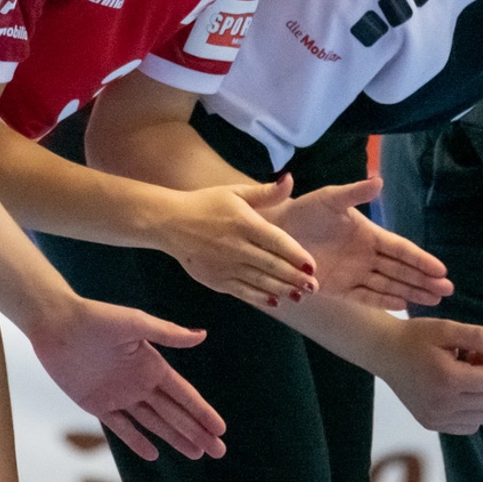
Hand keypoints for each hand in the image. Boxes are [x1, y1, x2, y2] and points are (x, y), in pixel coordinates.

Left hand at [25, 300, 225, 461]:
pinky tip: (154, 454)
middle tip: (218, 451)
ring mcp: (119, 395)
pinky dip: (137, 441)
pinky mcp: (96, 404)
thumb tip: (202, 336)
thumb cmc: (95, 318)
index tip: (221, 429)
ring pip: (153, 423)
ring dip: (175, 438)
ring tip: (196, 454)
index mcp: (152, 365)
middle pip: (174, 413)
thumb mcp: (134, 323)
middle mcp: (139, 382)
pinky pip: (121, 427)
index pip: (184, 394)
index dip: (202, 412)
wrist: (56, 324)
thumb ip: (167, 333)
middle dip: (196, 432)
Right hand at [152, 180, 319, 308]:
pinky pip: (242, 291)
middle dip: (293, 278)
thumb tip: (290, 179)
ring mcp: (224, 265)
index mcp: (243, 222)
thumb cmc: (207, 204)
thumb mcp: (235, 192)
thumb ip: (265, 192)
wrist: (170, 222)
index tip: (312, 266)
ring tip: (300, 297)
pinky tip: (275, 302)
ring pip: (259, 281)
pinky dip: (259, 298)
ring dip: (281, 290)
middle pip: (270, 264)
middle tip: (312, 287)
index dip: (295, 254)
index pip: (275, 241)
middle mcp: (235, 246)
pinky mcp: (216, 279)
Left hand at [255, 177, 452, 309]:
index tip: (441, 269)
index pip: (400, 249)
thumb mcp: (330, 198)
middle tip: (447, 289)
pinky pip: (365, 296)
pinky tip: (402, 305)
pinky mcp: (339, 288)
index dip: (420, 259)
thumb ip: (354, 192)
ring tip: (435, 299)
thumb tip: (379, 180)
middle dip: (424, 280)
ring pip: (388, 285)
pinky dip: (383, 301)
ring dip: (411, 292)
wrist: (277, 230)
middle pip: (401, 270)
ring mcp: (354, 273)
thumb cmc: (304, 210)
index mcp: (368, 234)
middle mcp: (366, 255)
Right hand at [371, 318, 482, 434]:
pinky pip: (470, 426)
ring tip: (463, 377)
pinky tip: (456, 391)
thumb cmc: (416, 337)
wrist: (384, 352)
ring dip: (482, 395)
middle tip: (469, 361)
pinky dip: (471, 410)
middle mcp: (443, 405)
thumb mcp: (447, 328)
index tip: (476, 351)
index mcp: (448, 379)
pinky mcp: (432, 424)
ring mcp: (437, 418)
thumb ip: (479, 336)